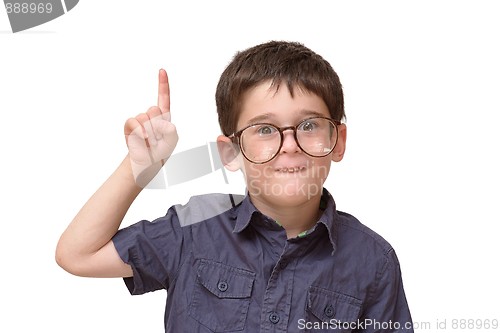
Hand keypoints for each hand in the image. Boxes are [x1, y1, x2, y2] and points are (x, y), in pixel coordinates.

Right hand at [124, 69, 178, 186]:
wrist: (145, 164)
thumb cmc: (160, 152)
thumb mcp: (172, 141)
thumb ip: (170, 130)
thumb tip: (159, 122)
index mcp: (164, 117)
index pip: (163, 98)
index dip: (162, 84)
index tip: (162, 70)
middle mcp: (151, 116)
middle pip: (155, 110)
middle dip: (158, 126)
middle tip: (157, 139)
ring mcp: (140, 120)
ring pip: (145, 117)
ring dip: (149, 133)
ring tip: (149, 142)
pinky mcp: (130, 126)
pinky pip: (134, 122)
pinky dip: (139, 132)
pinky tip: (142, 140)